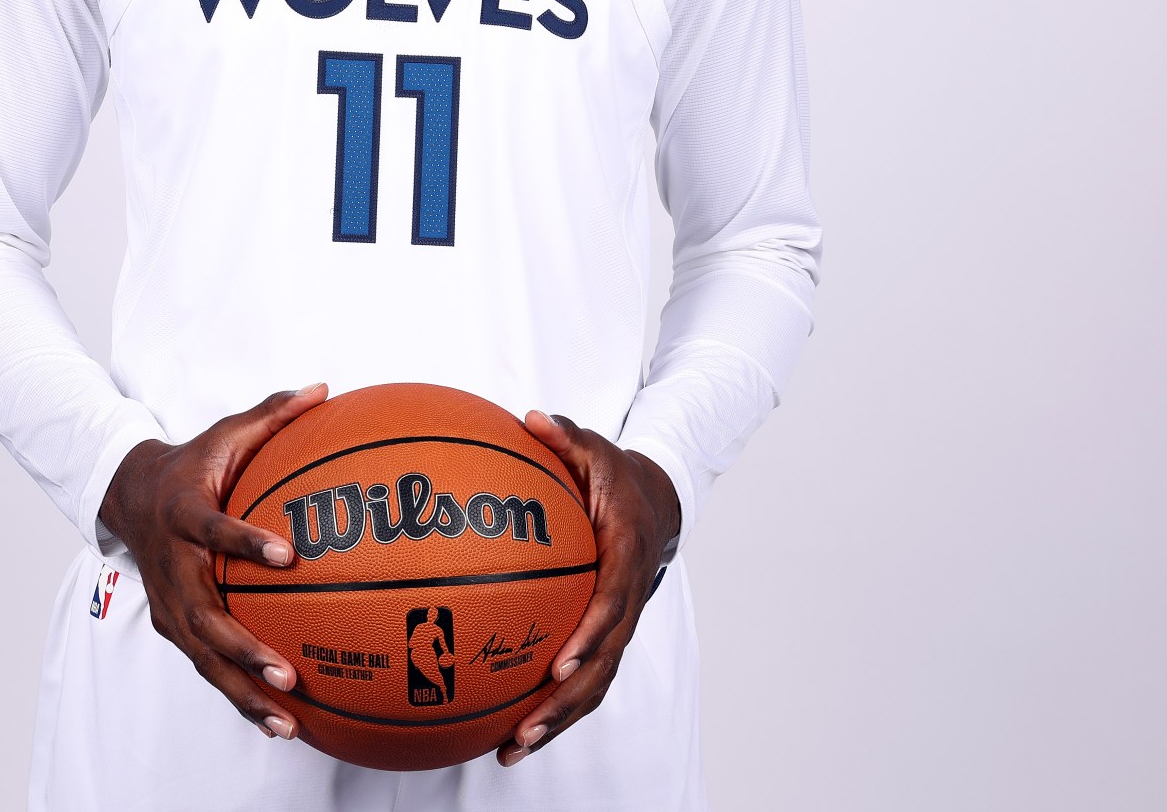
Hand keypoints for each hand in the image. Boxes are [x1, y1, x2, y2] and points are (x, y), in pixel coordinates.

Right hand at [97, 384, 328, 739]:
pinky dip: (237, 696)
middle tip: (286, 671)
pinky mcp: (171, 626)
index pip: (213, 529)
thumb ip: (272, 413)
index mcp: (185, 514)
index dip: (244, 541)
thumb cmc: (190, 465)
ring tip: (286, 719)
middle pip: (203, 616)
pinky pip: (205, 666)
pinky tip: (278, 725)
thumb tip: (324, 388)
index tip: (286, 556)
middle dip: (244, 649)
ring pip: (203, 656)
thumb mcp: (224, 434)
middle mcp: (173, 566)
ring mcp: (168, 603)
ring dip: (242, 690)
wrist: (126, 496)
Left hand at [497, 411, 682, 765]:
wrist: (656, 505)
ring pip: (594, 684)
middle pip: (602, 664)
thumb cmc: (615, 477)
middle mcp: (626, 602)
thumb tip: (532, 417)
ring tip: (512, 749)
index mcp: (624, 556)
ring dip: (558, 720)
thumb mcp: (596, 448)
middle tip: (525, 728)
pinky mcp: (605, 639)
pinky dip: (554, 710)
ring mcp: (618, 627)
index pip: (611, 604)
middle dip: (566, 702)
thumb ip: (566, 435)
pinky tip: (510, 732)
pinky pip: (583, 681)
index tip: (560, 662)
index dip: (589, 636)